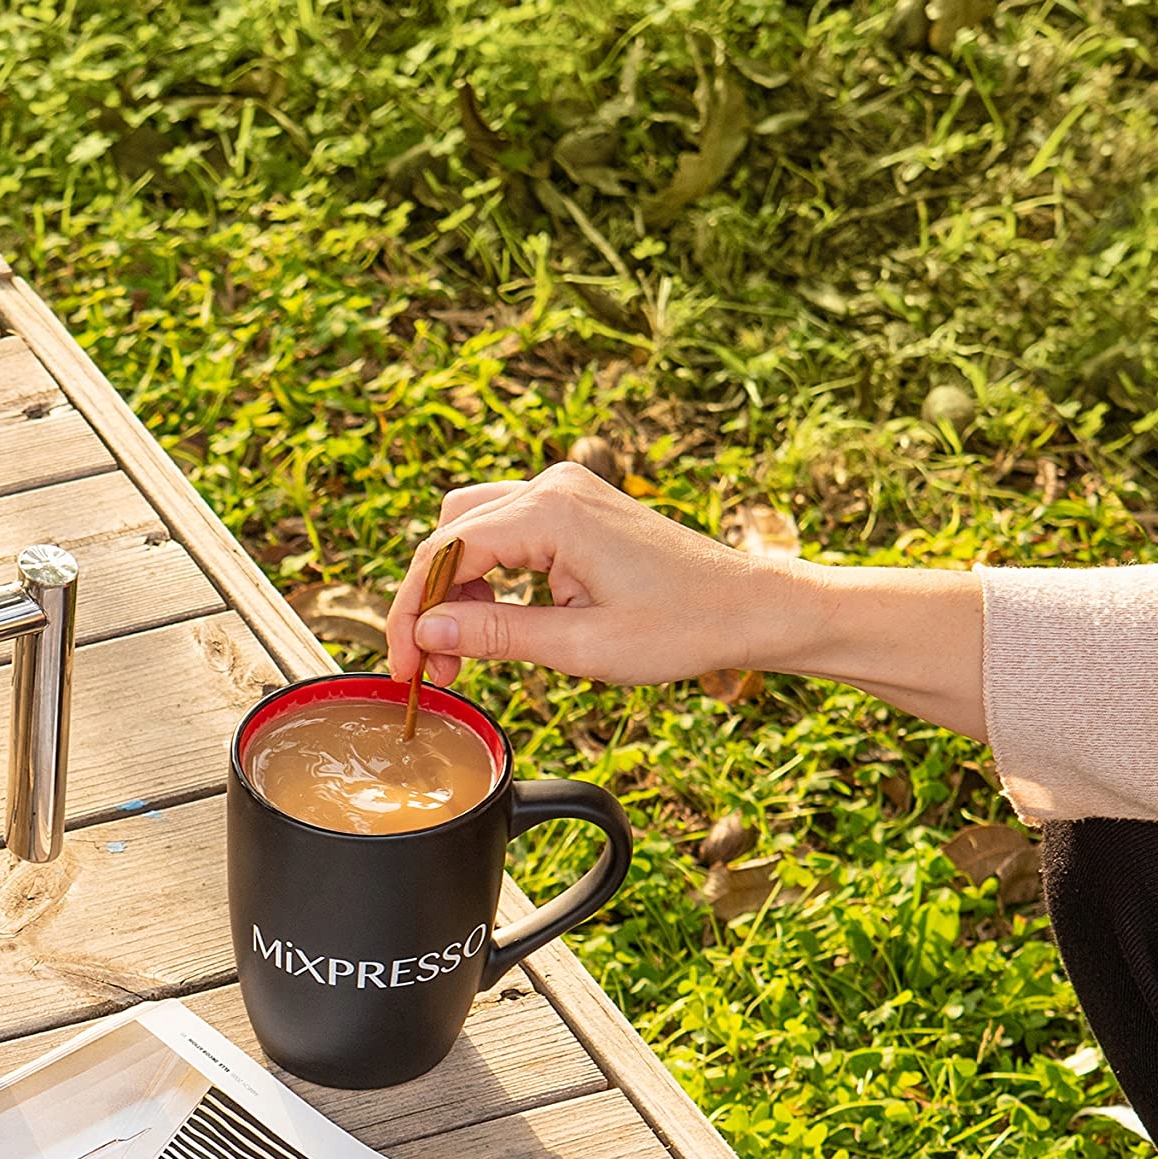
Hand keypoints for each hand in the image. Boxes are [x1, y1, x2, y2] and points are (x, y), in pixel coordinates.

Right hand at [380, 463, 989, 735]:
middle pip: (449, 535)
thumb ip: (495, 637)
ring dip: (455, 594)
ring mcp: (566, 494)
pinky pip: (505, 536)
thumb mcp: (580, 646)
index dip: (412, 615)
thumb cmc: (684, 626)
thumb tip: (427, 635)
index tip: (405, 669)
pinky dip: (487, 581)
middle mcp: (553, 487)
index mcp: (552, 512)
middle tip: (429, 671)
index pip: (445, 554)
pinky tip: (492, 630)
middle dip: (429, 604)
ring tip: (458, 659)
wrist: (752, 608)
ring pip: (470, 533)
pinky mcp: (576, 512)